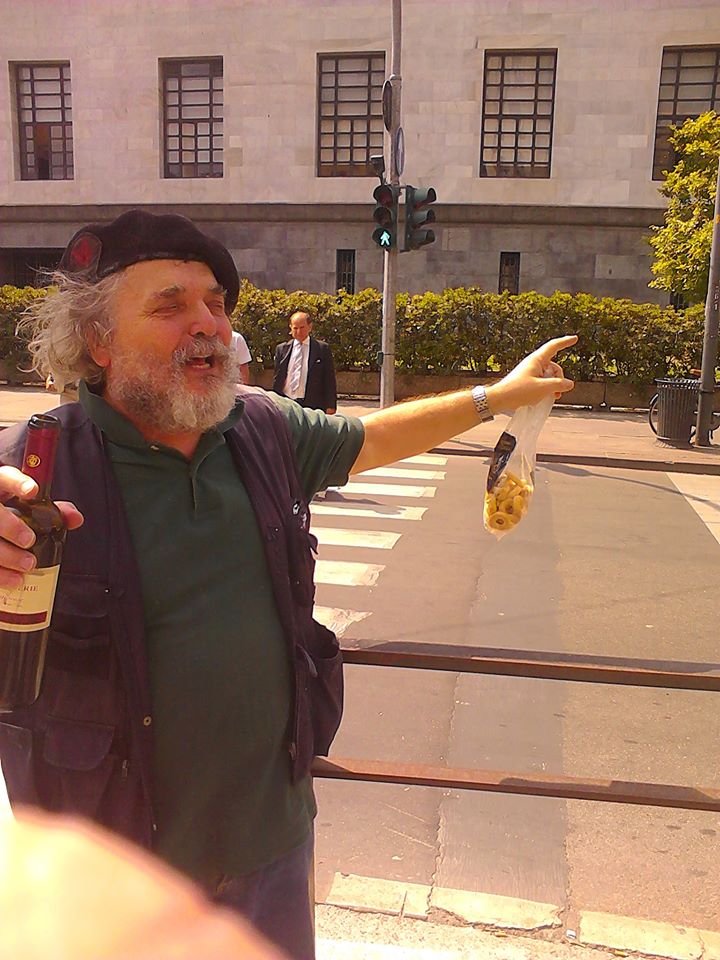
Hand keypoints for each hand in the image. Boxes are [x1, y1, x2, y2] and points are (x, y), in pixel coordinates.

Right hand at [0, 465, 83, 589]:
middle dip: (10, 526)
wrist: (0, 528)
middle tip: (29, 540)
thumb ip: (53, 511)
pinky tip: (14, 580)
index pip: (4, 478)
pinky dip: (0, 575)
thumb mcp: (28, 508)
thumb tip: (76, 519)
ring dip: (6, 555)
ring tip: (28, 565)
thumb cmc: (12, 516)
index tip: (33, 491)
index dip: (16, 483)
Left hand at [486, 335, 577, 414]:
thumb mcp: (543, 388)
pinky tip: (543, 397)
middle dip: (559, 378)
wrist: (500, 399)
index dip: (565, 342)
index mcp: (537, 360)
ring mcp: (530, 372)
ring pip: (548, 375)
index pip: (554, 346)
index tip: (574, 338)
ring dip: (553, 385)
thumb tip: (569, 384)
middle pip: (554, 366)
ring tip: (550, 396)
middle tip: (557, 391)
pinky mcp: (527, 380)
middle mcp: (534, 364)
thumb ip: (559, 385)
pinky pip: (542, 381)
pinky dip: (546, 388)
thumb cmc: (517, 391)